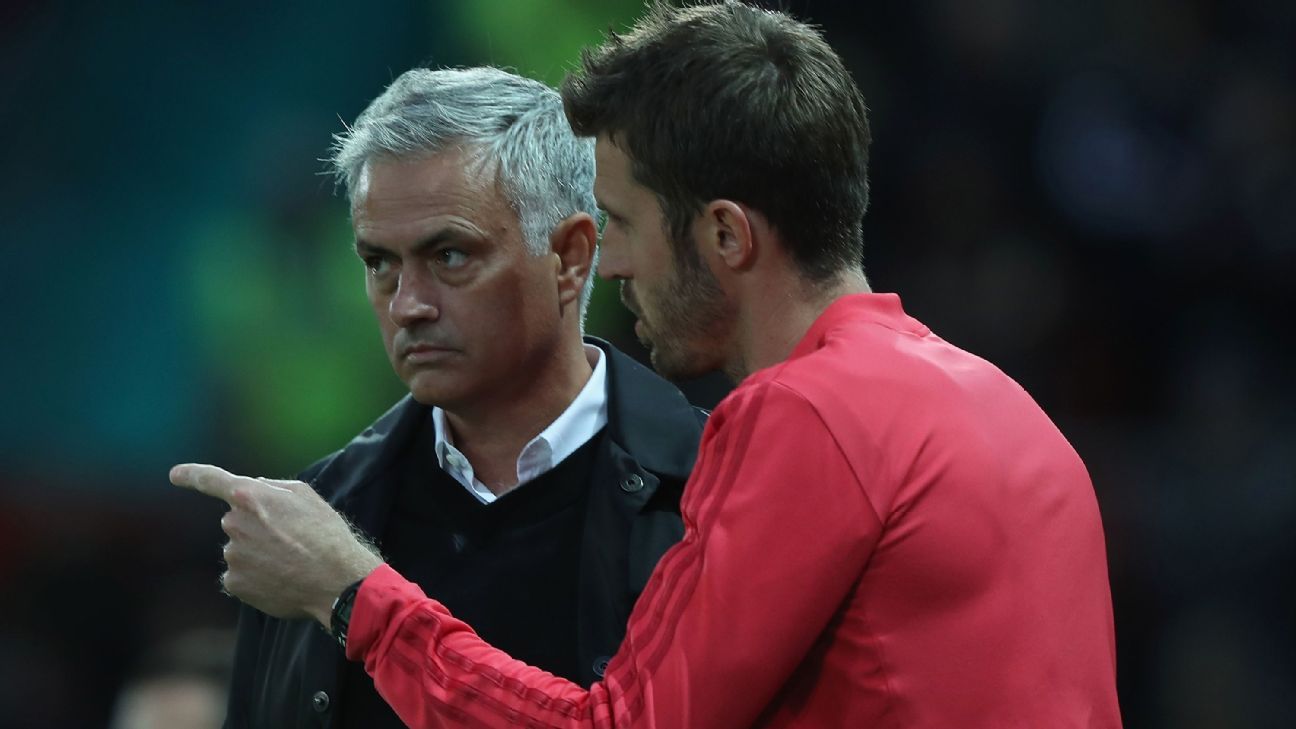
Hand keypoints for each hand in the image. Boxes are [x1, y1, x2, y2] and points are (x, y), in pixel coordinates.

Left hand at [169, 463, 383, 625]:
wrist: (335, 579)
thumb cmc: (325, 534)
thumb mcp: (307, 496)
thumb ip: (274, 487)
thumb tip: (255, 487)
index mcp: (249, 496)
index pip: (211, 480)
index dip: (191, 475)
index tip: (175, 475)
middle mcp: (234, 523)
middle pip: (236, 521)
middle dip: (256, 528)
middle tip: (290, 539)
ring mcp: (232, 555)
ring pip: (240, 550)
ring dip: (258, 554)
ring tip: (290, 562)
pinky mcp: (234, 582)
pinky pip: (240, 575)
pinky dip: (256, 577)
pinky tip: (280, 578)